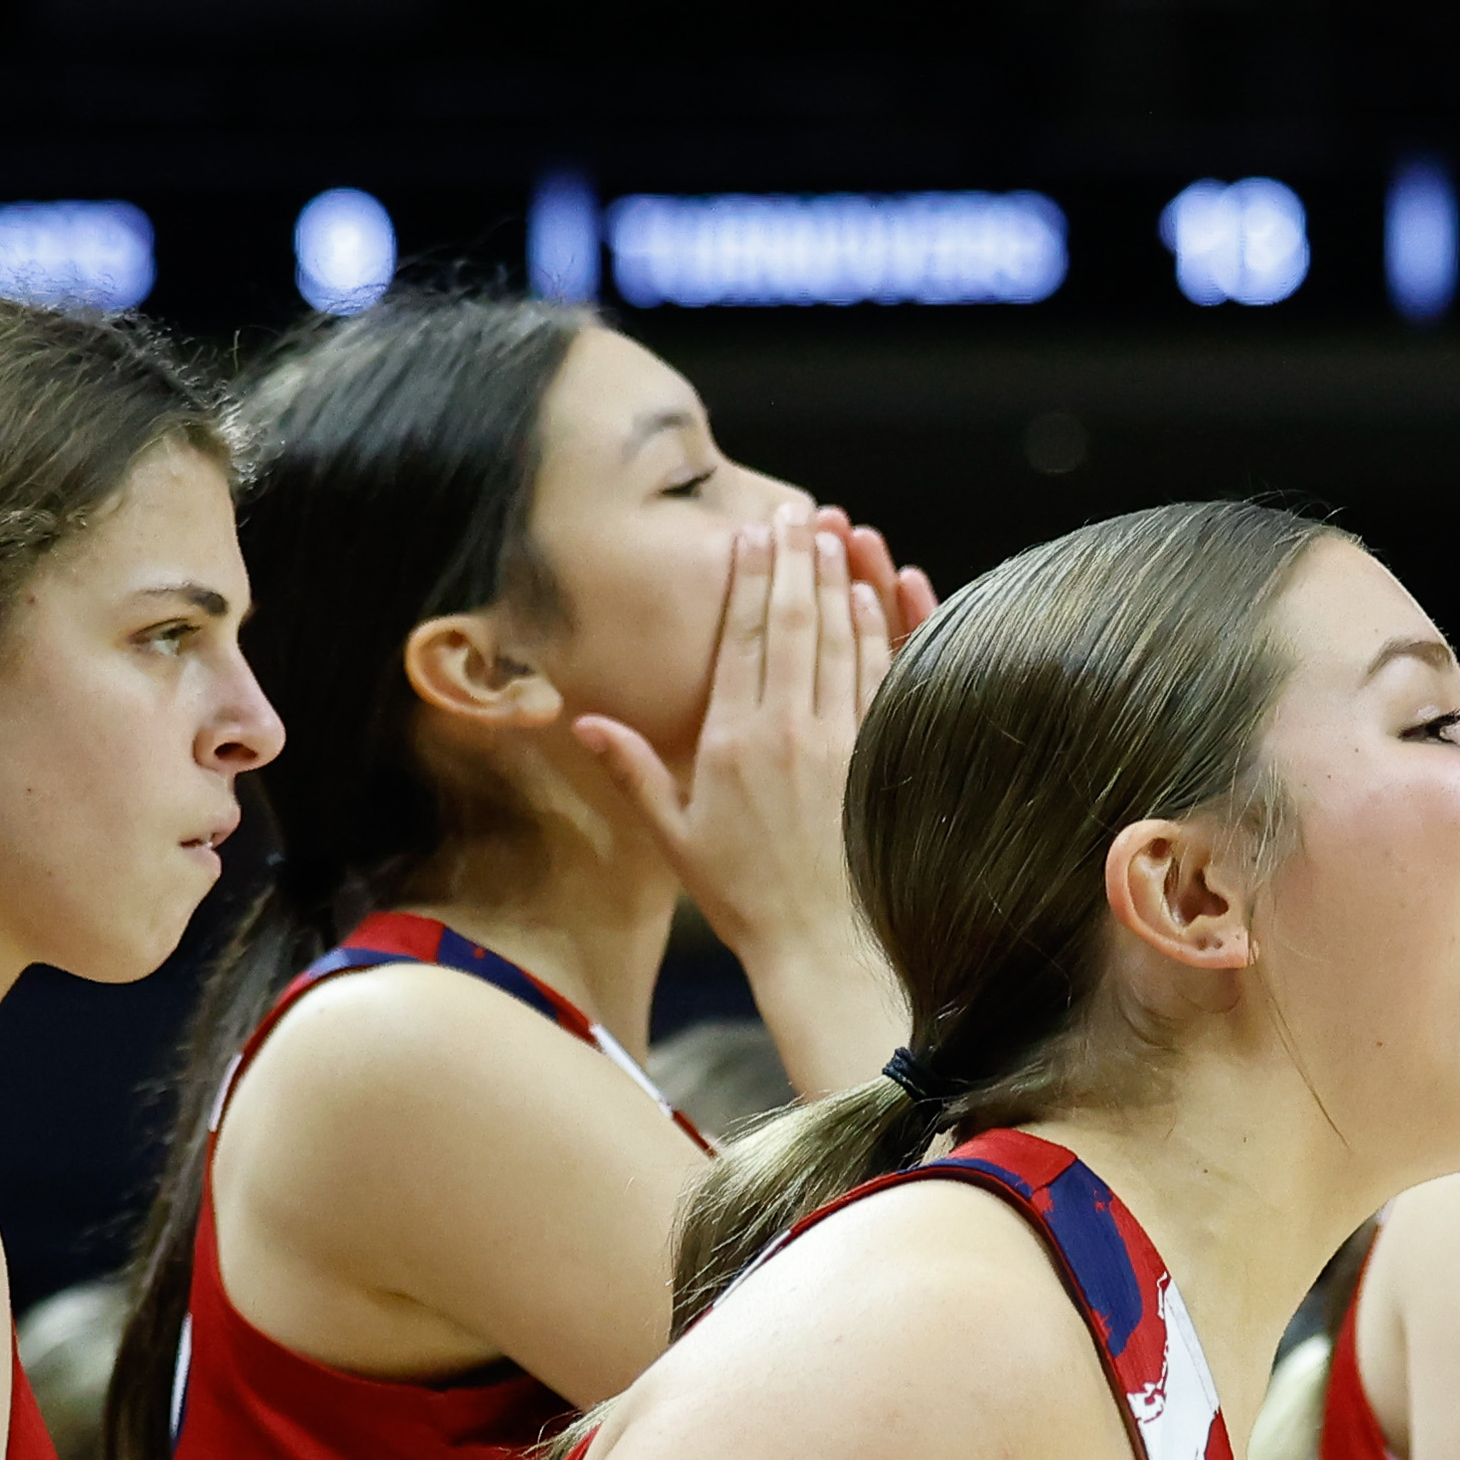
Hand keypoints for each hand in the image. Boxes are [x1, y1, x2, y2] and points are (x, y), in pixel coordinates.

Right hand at [568, 511, 922, 972]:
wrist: (818, 947)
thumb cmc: (745, 898)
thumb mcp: (674, 837)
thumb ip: (632, 772)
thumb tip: (580, 722)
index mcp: (731, 742)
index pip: (742, 638)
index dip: (748, 580)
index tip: (752, 535)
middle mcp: (786, 731)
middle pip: (793, 623)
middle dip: (795, 560)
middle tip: (799, 512)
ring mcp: (838, 742)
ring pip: (841, 640)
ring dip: (837, 582)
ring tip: (835, 535)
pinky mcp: (877, 759)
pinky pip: (879, 678)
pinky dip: (878, 631)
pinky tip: (873, 598)